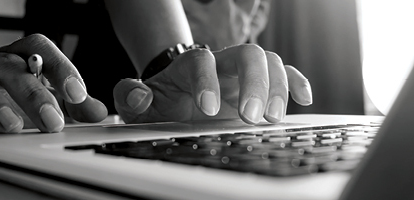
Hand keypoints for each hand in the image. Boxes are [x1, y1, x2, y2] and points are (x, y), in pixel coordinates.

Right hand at [0, 34, 106, 134]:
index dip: (59, 67)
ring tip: (10, 126)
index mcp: (17, 58)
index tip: (77, 94)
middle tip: (51, 121)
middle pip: (10, 66)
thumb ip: (70, 106)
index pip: (40, 49)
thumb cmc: (4, 99)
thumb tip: (98, 111)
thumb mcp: (42, 102)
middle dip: (33, 94)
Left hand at [113, 44, 311, 123]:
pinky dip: (297, 82)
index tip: (208, 110)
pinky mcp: (259, 85)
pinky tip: (303, 99)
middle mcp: (221, 63)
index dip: (207, 82)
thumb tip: (139, 95)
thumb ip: (129, 95)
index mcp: (190, 66)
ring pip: (270, 62)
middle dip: (254, 83)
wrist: (175, 99)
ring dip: (276, 88)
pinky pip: (285, 73)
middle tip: (251, 117)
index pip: (202, 62)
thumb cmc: (159, 101)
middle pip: (247, 54)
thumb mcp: (137, 101)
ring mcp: (242, 73)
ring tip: (271, 118)